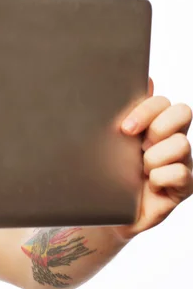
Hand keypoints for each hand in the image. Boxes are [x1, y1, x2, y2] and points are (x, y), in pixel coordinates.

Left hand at [115, 78, 192, 239]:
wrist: (104, 210)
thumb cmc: (105, 173)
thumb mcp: (106, 142)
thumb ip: (122, 112)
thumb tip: (145, 78)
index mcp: (152, 124)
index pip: (163, 102)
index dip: (147, 110)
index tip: (124, 129)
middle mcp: (170, 138)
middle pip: (183, 112)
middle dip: (158, 127)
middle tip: (139, 146)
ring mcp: (180, 161)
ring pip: (181, 144)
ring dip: (154, 158)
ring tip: (139, 170)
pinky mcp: (183, 186)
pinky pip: (181, 174)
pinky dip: (161, 179)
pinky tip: (149, 185)